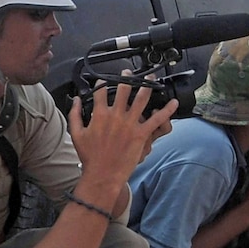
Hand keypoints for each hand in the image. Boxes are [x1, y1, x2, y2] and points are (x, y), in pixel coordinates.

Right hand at [68, 72, 176, 186]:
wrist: (102, 174)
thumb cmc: (90, 157)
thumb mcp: (76, 134)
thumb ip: (74, 114)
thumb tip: (75, 100)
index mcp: (100, 115)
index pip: (101, 92)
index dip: (102, 83)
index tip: (103, 80)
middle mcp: (116, 116)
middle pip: (123, 89)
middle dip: (127, 77)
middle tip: (129, 73)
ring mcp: (130, 124)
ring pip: (142, 99)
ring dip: (147, 85)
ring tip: (150, 78)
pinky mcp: (141, 134)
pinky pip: (157, 119)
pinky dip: (167, 110)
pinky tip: (173, 102)